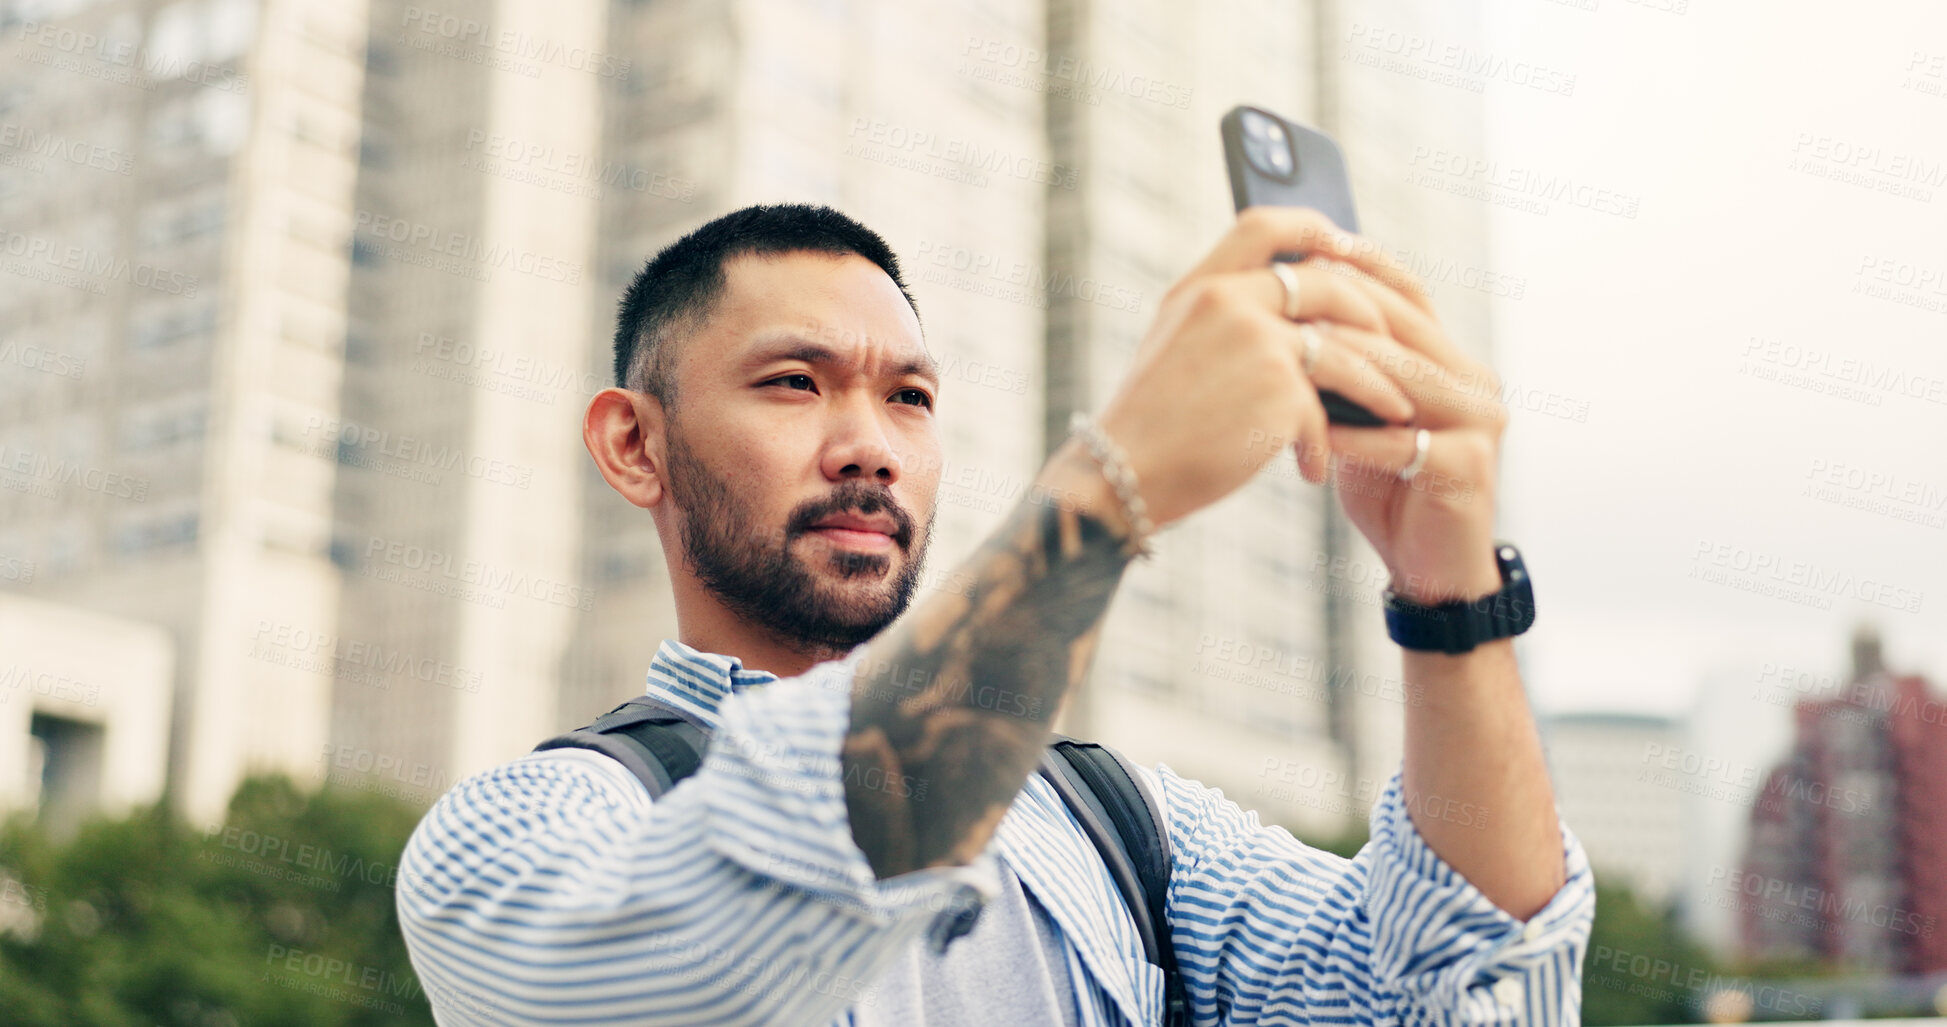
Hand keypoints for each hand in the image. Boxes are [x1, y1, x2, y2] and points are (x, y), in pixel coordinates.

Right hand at [1084, 207, 1418, 530]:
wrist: (1124, 473)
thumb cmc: (1150, 424)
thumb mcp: (1174, 347)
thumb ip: (1220, 319)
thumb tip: (1289, 312)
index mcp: (1199, 287)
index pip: (1262, 226)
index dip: (1312, 226)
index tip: (1344, 243)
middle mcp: (1228, 301)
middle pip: (1326, 282)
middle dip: (1369, 315)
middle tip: (1391, 343)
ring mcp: (1258, 342)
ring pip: (1345, 350)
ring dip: (1376, 385)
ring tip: (1392, 411)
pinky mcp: (1280, 390)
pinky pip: (1324, 412)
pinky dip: (1323, 446)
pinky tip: (1313, 469)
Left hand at [1291, 230, 1508, 603]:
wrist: (1431, 570)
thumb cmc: (1389, 491)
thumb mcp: (1364, 420)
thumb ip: (1348, 373)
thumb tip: (1295, 314)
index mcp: (1453, 363)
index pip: (1410, 296)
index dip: (1366, 265)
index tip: (1312, 242)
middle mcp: (1475, 382)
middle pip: (1406, 327)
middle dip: (1346, 303)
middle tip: (1290, 285)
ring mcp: (1480, 422)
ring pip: (1402, 379)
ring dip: (1344, 363)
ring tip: (1290, 346)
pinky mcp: (1470, 466)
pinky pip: (1399, 444)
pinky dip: (1351, 438)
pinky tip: (1310, 430)